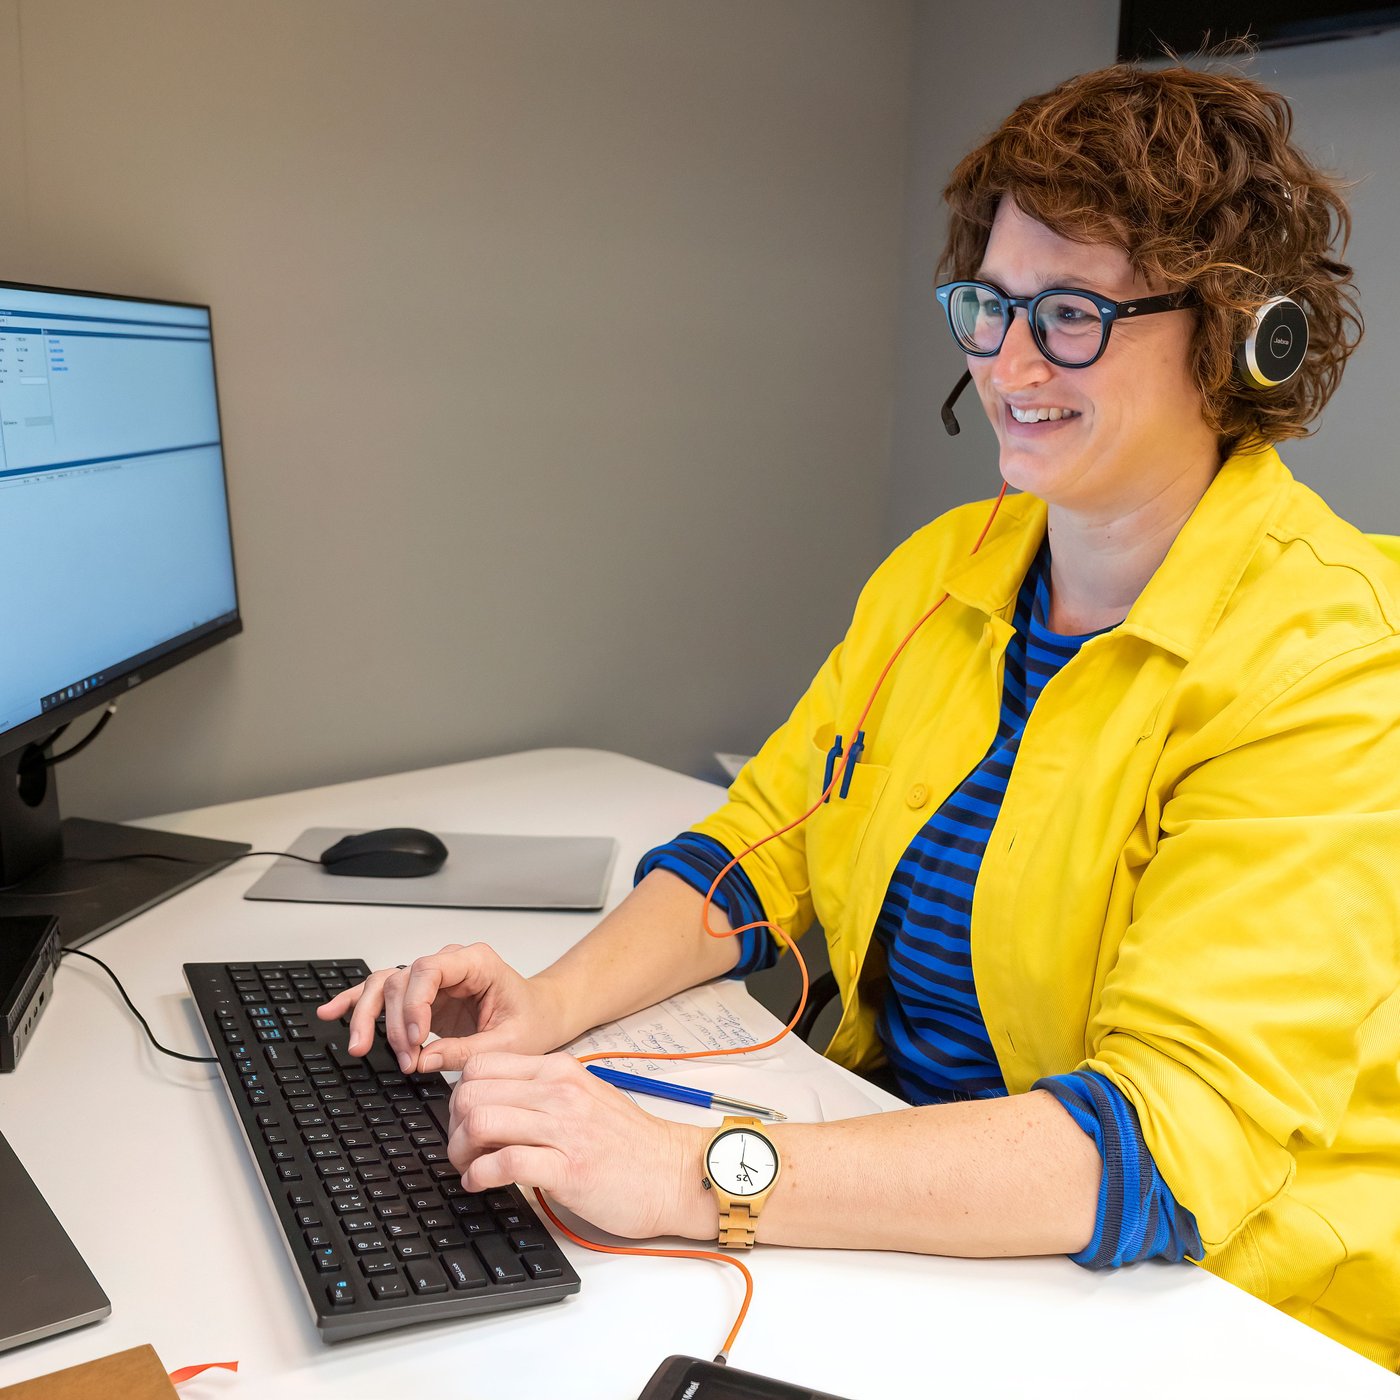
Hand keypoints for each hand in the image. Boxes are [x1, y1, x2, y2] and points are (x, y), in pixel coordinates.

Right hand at [316, 943, 561, 1073]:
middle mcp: (450, 964)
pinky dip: (356, 1001)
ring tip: (359, 1046)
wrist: (541, 1016)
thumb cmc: (532, 1020)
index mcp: (476, 962)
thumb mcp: (510, 1043)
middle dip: (395, 1023)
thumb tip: (423, 1060)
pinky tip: (331, 1012)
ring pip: (385, 985)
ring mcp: (433, 979)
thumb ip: (465, 1051)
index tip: (416, 1040)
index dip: (414, 1004)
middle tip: (406, 1061)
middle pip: (402, 980)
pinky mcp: (422, 997)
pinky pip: (382, 992)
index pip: (429, 970)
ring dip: (369, 1016)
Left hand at [447, 1050, 713, 1240]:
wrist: (673, 1174)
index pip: (481, 1064)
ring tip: (470, 1167)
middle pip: (472, 1091)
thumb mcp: (585, 1097)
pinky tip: (481, 1183)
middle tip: (463, 1148)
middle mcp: (559, 1092)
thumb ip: (542, 1092)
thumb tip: (492, 1102)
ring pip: (482, 1121)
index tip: (465, 1119)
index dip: (460, 1094)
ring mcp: (564, 1128)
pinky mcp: (568, 1168)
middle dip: (454, 1124)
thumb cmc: (630, 1144)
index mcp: (560, 1070)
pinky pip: (504, 1162)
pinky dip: (479, 1175)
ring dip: (461, 1151)